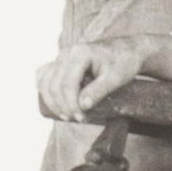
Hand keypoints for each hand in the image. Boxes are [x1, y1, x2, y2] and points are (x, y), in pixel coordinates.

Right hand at [37, 35, 152, 122]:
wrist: (126, 51)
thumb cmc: (123, 63)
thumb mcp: (115, 78)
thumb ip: (98, 91)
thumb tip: (82, 106)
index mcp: (79, 54)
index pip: (67, 83)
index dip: (71, 104)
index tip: (81, 118)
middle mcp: (66, 53)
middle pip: (54, 84)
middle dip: (62, 106)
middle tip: (76, 119)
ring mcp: (62, 57)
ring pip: (45, 81)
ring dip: (52, 101)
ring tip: (66, 115)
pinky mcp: (61, 63)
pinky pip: (44, 76)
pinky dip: (46, 91)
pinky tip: (54, 103)